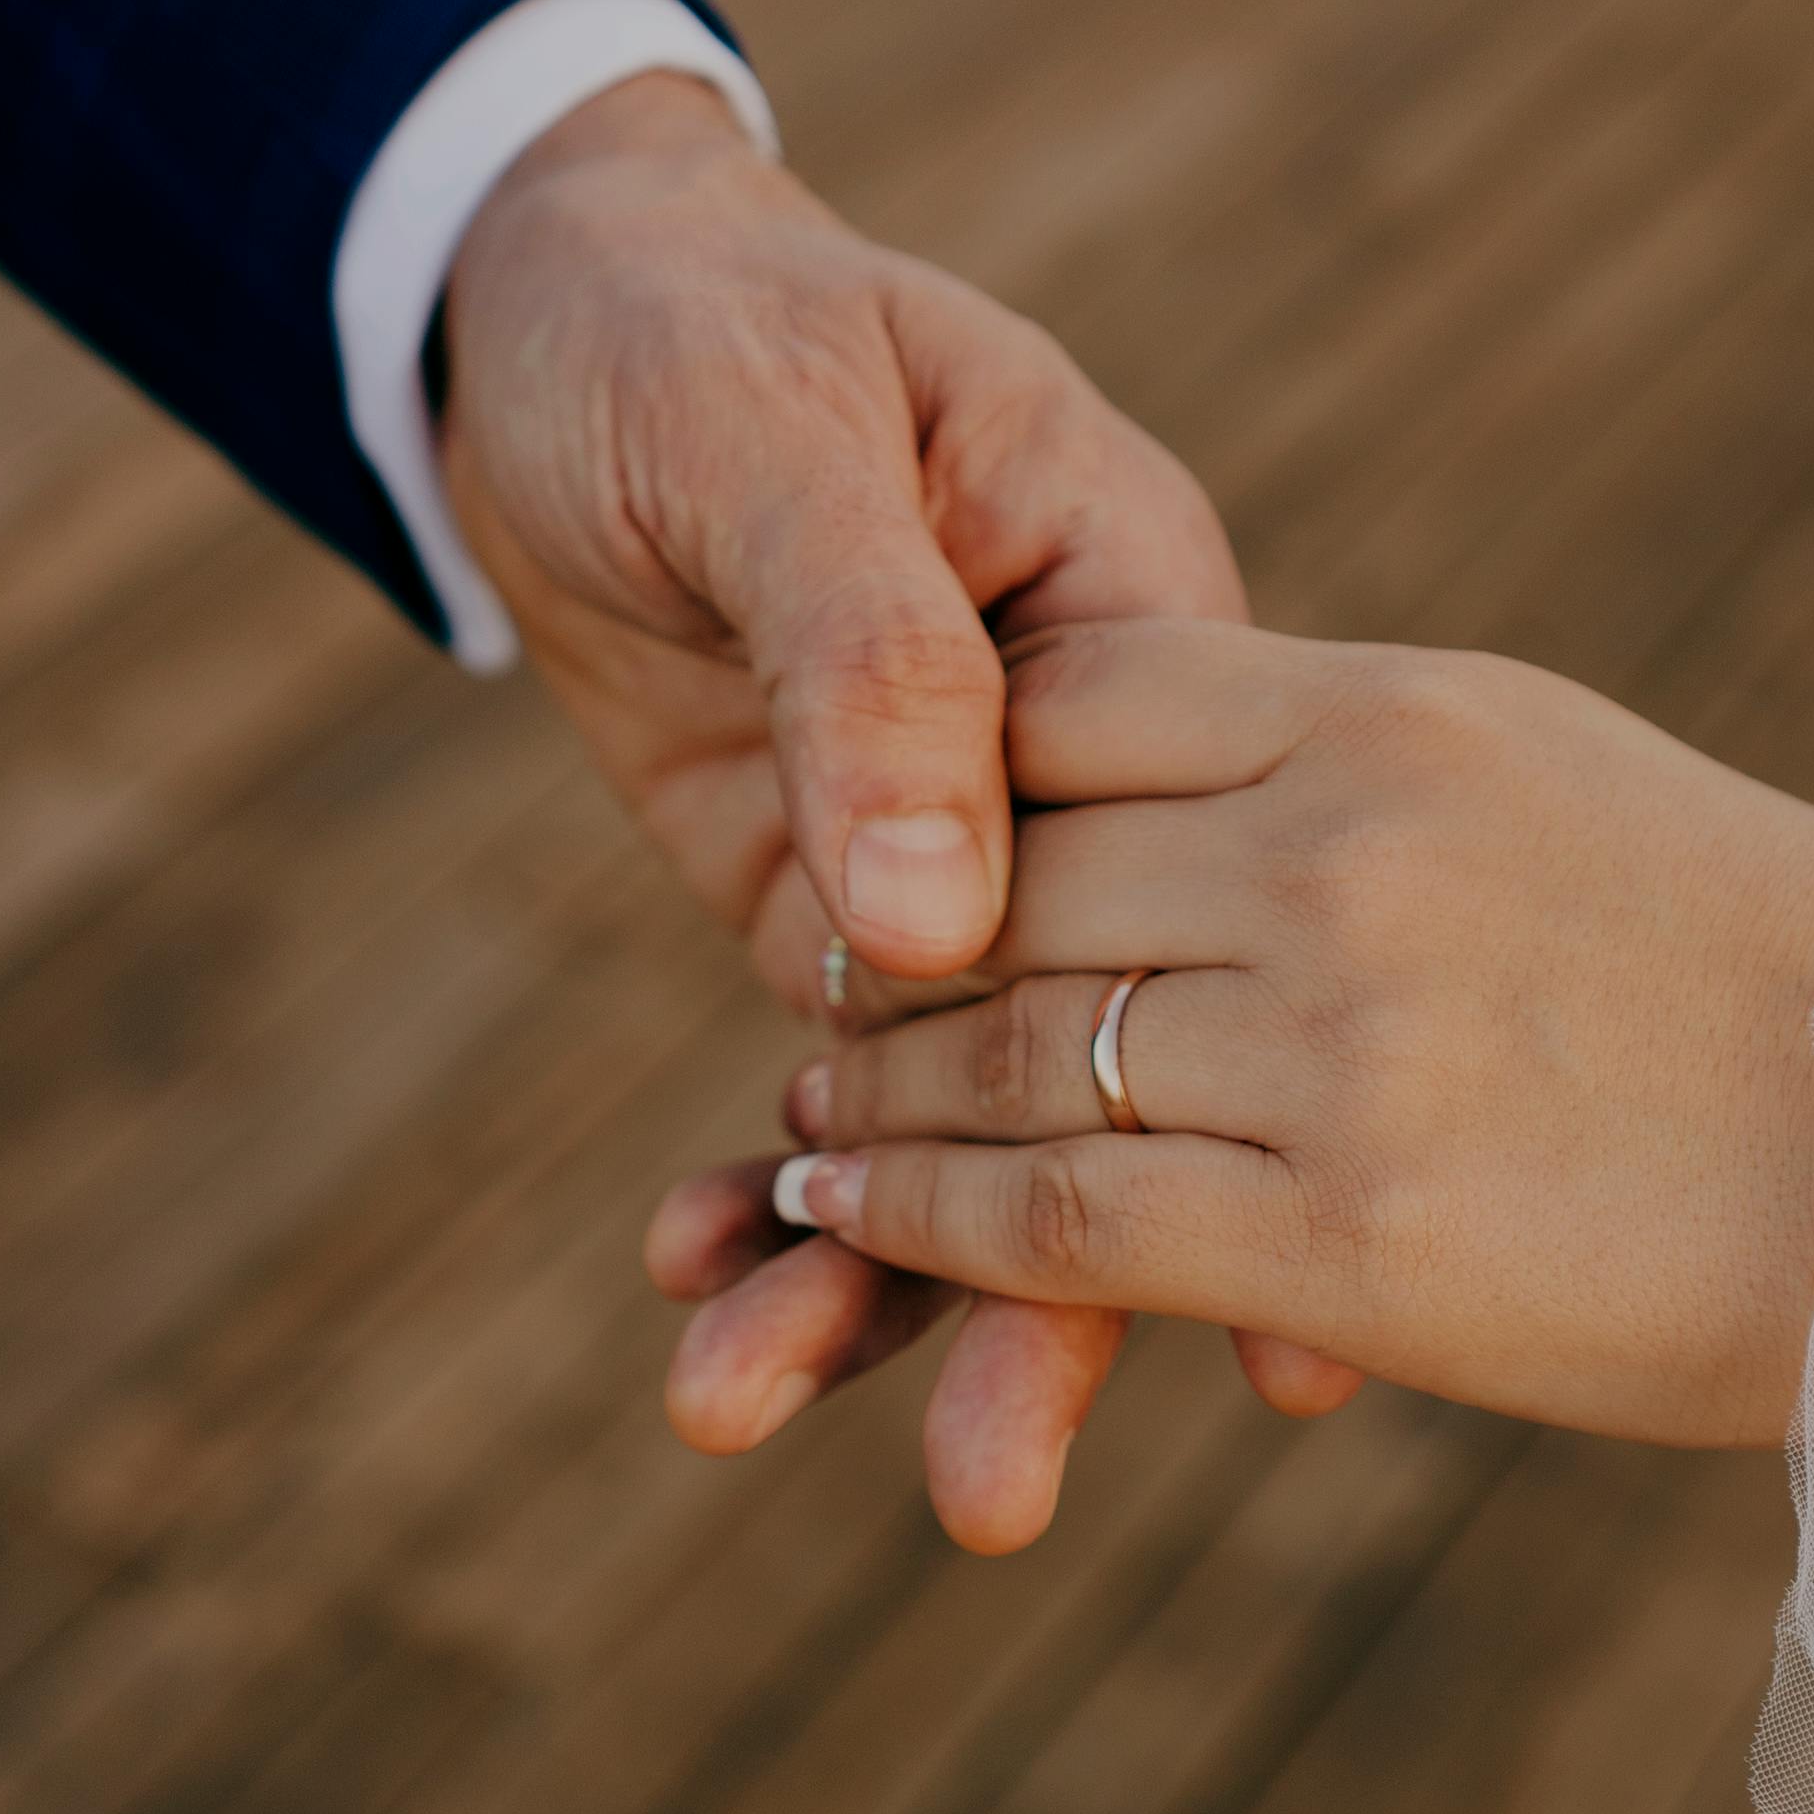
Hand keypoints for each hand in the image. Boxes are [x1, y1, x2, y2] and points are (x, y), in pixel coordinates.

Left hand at [441, 68, 1258, 1491]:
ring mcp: (966, 874)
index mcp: (1152, 629)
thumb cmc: (705, 326)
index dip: (1238, 1113)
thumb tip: (931, 915)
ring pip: (975, 1117)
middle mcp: (1093, 792)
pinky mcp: (840, 921)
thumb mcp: (790, 439)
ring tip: (755, 1420)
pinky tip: (708, 1311)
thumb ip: (870, 659)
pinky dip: (772, 1201)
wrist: (553, 318)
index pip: (1219, 893)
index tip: (1260, 1328)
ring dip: (881, 1288)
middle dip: (1041, 1289)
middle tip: (993, 1494)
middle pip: (1102, 1061)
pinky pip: (837, 1097)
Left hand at [748, 619, 1813, 1456]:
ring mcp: (1343, 1038)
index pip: (1080, 695)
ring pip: (1005, 1050)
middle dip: (880, 951)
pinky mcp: (1344, 1230)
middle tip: (814, 1014)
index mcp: (1410, 716)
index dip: (950, 776)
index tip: (901, 846)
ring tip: (811, 1135)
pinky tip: (858, 1232)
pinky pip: (1054, 1218)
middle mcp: (1351, 850)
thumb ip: (1385, 776)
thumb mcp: (1578, 791)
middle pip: (1011, 874)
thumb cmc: (1792, 991)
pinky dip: (923, 1224)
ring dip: (871, 1101)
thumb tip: (1238, 778)